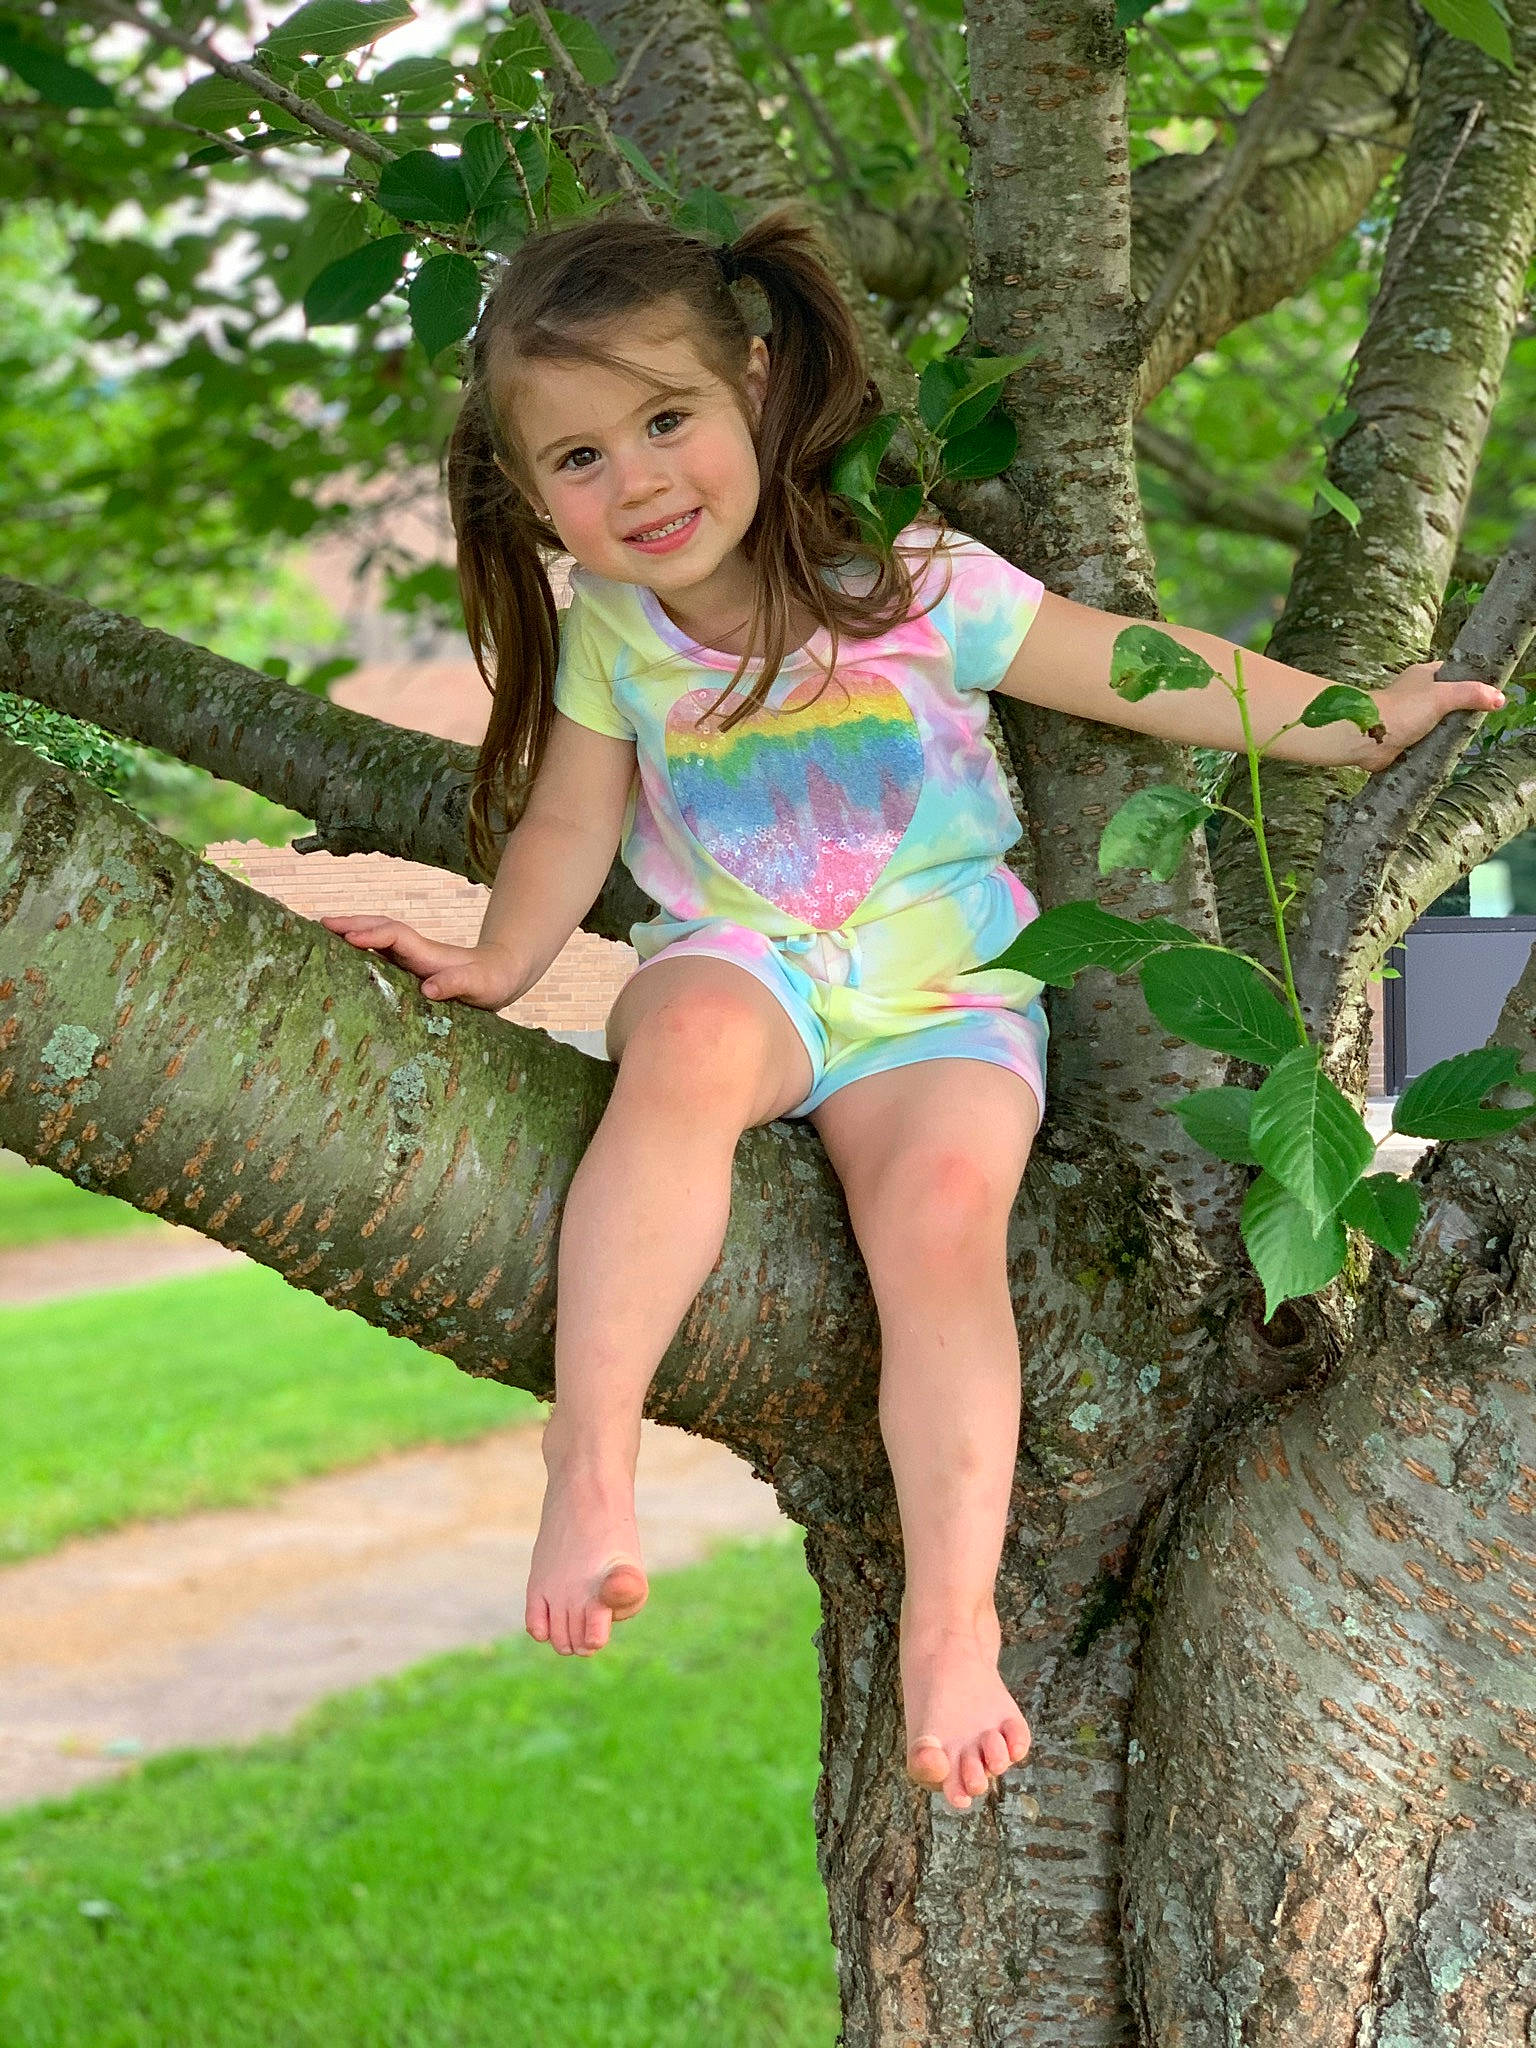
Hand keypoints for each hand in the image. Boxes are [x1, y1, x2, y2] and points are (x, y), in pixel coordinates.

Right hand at [319, 915, 526, 1008]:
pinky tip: (341, 957)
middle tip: (320, 923)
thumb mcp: (479, 985)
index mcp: (427, 953)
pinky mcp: (409, 969)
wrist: (502, 975)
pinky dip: (359, 950)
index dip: (372, 934)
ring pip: (376, 938)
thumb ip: (457, 984)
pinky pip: (379, 954)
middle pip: (379, 928)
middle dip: (351, 923)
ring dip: (351, 932)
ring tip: (321, 933)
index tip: (348, 937)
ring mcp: (410, 958)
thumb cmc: (492, 981)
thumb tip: (428, 988)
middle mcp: (415, 951)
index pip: (394, 936)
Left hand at [1357, 660, 1505, 768]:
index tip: (1486, 691)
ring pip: (1436, 722)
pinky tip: (1447, 751)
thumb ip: (1470, 694)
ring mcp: (1408, 716)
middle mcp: (1414, 694)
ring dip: (1447, 730)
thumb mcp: (1442, 696)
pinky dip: (1434, 746)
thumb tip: (1499, 698)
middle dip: (1460, 709)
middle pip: (1446, 699)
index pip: (1451, 672)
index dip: (1468, 679)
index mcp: (1422, 675)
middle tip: (1478, 718)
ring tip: (1465, 736)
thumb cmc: (1402, 709)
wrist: (1368, 737)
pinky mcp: (1403, 738)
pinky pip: (1424, 741)